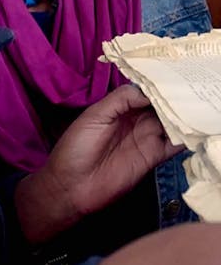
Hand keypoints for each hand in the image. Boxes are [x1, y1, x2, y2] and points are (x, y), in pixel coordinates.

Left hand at [15, 85, 181, 243]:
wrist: (71, 185)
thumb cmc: (76, 147)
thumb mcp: (95, 115)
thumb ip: (121, 100)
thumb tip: (149, 92)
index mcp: (121, 106)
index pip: (146, 91)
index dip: (158, 85)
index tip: (172, 79)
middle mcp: (137, 120)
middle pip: (162, 106)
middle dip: (174, 99)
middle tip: (188, 92)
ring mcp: (146, 138)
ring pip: (171, 123)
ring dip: (182, 116)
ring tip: (194, 107)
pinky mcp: (152, 158)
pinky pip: (172, 146)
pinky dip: (184, 138)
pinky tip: (191, 130)